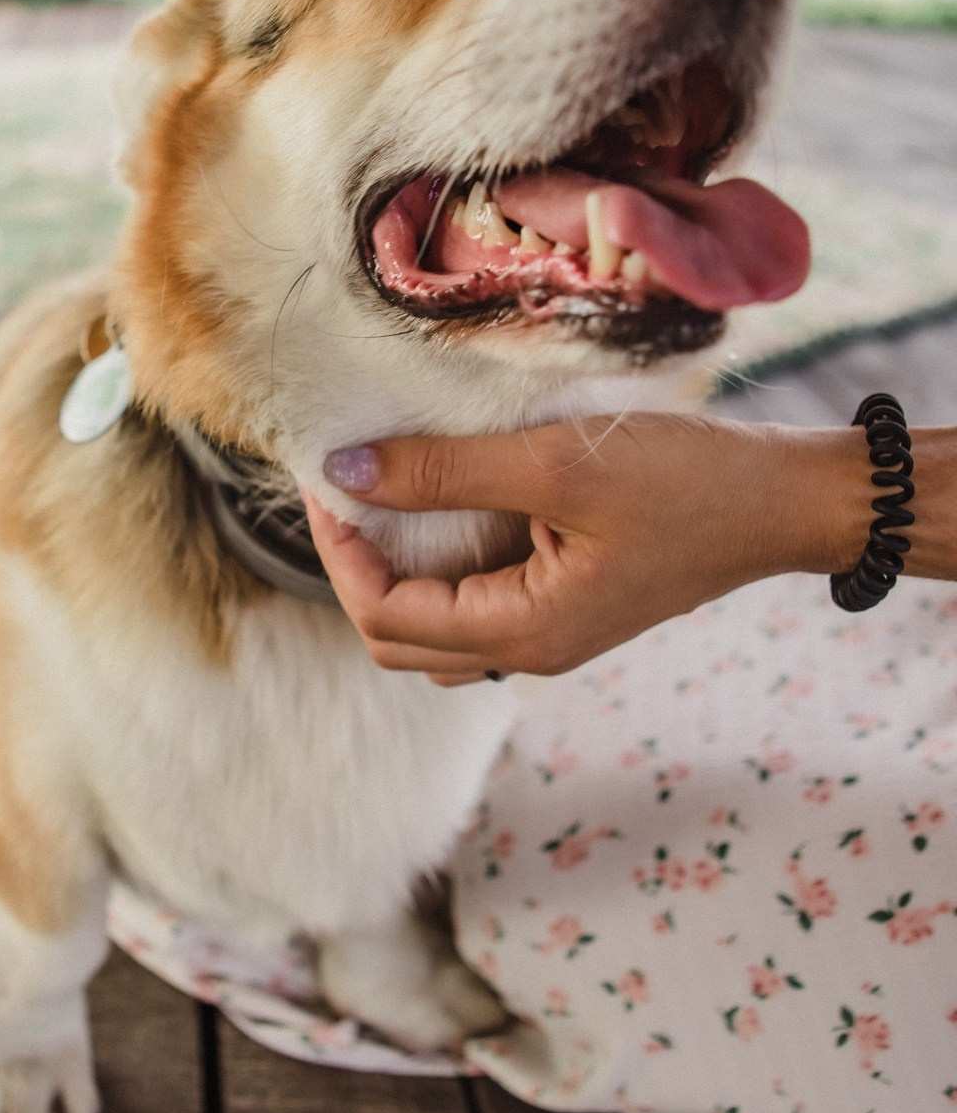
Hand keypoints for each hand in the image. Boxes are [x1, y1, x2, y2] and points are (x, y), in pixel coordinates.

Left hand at [304, 416, 867, 681]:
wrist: (785, 503)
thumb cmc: (686, 482)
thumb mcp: (558, 464)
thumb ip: (447, 472)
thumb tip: (347, 472)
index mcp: (524, 632)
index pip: (385, 617)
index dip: (339, 553)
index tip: (328, 480)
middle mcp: (530, 648)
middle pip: (399, 638)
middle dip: (356, 569)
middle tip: (346, 489)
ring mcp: (550, 632)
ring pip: (435, 627)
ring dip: (397, 570)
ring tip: (386, 494)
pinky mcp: (568, 604)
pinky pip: (477, 603)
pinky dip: (442, 563)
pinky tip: (444, 499)